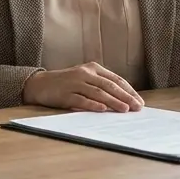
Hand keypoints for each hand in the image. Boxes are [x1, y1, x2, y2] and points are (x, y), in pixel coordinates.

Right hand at [21, 62, 143, 111]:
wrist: (39, 84)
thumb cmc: (66, 84)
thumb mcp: (84, 79)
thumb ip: (101, 86)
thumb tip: (123, 101)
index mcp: (93, 68)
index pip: (116, 80)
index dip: (129, 91)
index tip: (140, 102)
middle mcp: (85, 73)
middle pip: (109, 86)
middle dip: (125, 97)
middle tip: (137, 107)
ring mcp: (75, 83)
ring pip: (98, 92)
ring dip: (113, 102)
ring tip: (125, 110)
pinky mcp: (65, 94)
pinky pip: (81, 100)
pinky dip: (93, 105)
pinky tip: (102, 109)